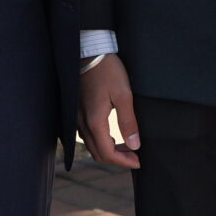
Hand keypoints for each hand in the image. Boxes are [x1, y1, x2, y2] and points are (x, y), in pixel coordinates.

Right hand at [79, 54, 140, 171]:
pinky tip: (113, 135)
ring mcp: (78, 118)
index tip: (138, 162)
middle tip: (135, 155)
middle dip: (117, 158)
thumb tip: (135, 145)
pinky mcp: (77, 111)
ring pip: (92, 145)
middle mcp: (82, 123)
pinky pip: (88, 135)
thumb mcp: (124, 95)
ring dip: (109, 150)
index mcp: (94, 122)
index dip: (124, 161)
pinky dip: (101, 141)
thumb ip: (128, 122)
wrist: (90, 53)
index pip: (107, 153)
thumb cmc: (108, 71)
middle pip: (98, 153)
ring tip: (128, 146)